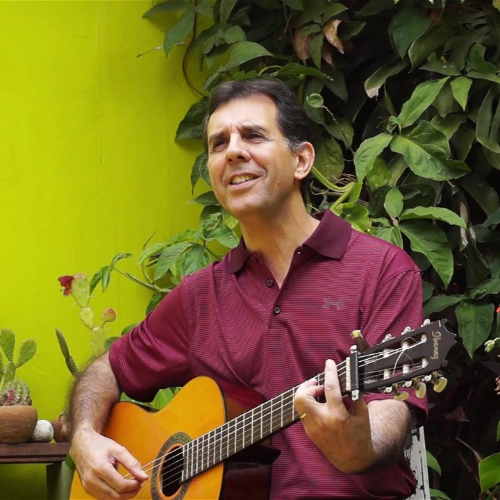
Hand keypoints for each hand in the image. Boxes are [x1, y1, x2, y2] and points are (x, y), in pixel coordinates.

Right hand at [70, 429, 148, 499]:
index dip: (134, 486)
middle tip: (138, 485)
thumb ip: (132, 464)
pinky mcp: (87, 489)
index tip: (141, 480)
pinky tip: (120, 487)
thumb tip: (144, 477)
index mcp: (100, 468)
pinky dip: (114, 495)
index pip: (120, 485)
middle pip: (115, 495)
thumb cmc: (100, 445)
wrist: (82, 445)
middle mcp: (92, 480)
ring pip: (109, 499)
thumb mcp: (119, 450)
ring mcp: (88, 486)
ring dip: (122, 496)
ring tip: (131, 486)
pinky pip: (103, 497)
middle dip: (130, 493)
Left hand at [294, 359, 375, 473]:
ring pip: (299, 404)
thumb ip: (355, 396)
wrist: (353, 459)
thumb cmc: (360, 435)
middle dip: (308, 386)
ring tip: (320, 393)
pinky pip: (303, 412)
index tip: (329, 362)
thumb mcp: (363, 414)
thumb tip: (349, 378)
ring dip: (307, 394)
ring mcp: (312, 428)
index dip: (329, 372)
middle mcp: (322, 421)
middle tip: (319, 384)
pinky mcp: (308, 432)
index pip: (330, 388)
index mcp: (337, 416)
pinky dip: (309, 404)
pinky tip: (319, 404)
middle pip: (302, 396)